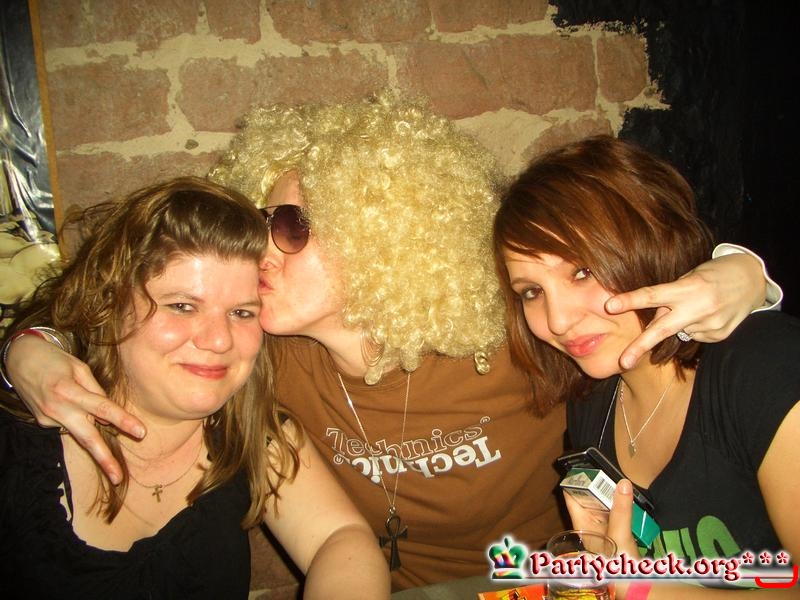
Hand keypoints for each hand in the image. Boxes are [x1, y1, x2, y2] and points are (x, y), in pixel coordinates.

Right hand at [6, 334, 144, 483]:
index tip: (141, 432)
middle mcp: (58, 408)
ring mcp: (48, 419)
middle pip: (87, 437)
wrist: (19, 359)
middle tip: (118, 478)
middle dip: (104, 459)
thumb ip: (95, 391)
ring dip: (91, 433)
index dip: (123, 421)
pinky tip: (65, 401)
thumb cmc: (55, 360)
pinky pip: (68, 424)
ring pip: (78, 432)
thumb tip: (108, 415)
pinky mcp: (41, 423)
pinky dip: (75, 417)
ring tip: (83, 409)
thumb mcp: (79, 367)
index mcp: (70, 391)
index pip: (103, 408)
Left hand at [607, 253, 765, 368]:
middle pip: (662, 329)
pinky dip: (694, 327)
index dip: (630, 301)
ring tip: (698, 306)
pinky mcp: (719, 336)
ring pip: (679, 332)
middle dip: (640, 346)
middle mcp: (698, 308)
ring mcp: (710, 325)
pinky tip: (708, 315)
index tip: (609, 306)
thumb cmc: (713, 273)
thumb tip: (651, 320)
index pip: (653, 295)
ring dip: (679, 323)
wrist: (752, 280)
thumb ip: (669, 298)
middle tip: (623, 361)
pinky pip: (694, 336)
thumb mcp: (689, 276)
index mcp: (687, 288)